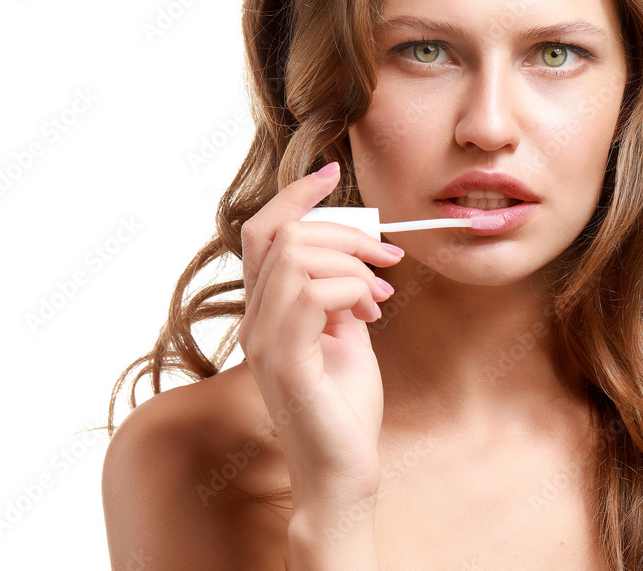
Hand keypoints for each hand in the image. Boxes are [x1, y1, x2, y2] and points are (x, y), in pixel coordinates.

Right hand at [237, 161, 402, 513]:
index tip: (332, 173)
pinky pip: (311, 294)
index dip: (294, 196)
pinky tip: (370, 312)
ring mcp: (265, 342)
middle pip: (283, 236)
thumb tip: (355, 258)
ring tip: (381, 293)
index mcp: (265, 310)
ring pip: (296, 258)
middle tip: (387, 259)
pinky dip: (349, 290)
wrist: (344, 469)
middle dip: (345, 233)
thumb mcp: (346, 334)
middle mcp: (254, 322)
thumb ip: (339, 293)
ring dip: (352, 263)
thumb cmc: (345, 406)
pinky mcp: (286, 362)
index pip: (262, 232)